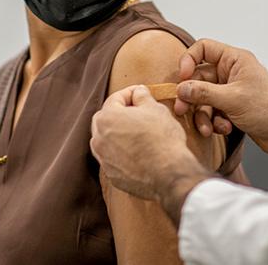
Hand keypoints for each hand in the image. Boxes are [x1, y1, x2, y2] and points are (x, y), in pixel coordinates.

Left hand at [90, 85, 207, 202]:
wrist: (168, 173)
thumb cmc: (162, 138)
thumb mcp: (156, 109)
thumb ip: (142, 96)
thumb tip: (138, 92)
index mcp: (107, 118)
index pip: (115, 98)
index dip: (130, 93)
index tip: (141, 93)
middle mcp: (99, 138)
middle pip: (106, 119)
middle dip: (120, 113)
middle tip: (139, 112)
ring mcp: (104, 159)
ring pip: (107, 140)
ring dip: (119, 134)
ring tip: (138, 133)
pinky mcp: (112, 175)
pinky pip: (114, 159)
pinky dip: (122, 153)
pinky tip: (138, 152)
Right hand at [174, 39, 267, 154]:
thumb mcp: (232, 99)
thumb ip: (203, 93)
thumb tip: (180, 89)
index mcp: (234, 60)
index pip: (204, 48)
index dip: (189, 60)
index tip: (182, 78)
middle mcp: (231, 72)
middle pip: (199, 77)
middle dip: (191, 96)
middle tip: (181, 110)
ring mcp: (231, 90)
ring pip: (204, 98)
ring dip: (203, 114)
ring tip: (207, 129)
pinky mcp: (231, 106)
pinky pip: (213, 110)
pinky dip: (215, 121)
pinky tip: (224, 129)